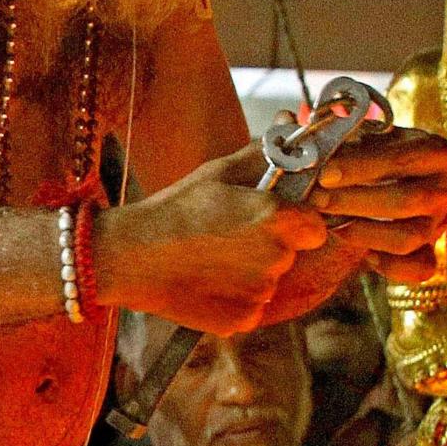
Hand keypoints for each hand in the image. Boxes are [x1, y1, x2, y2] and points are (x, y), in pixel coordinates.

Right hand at [102, 145, 327, 334]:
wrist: (131, 257)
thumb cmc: (175, 209)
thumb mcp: (219, 173)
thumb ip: (263, 154)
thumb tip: (291, 125)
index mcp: (278, 218)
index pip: (315, 225)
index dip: (297, 221)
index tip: (271, 218)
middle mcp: (277, 258)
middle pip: (291, 253)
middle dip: (270, 245)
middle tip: (230, 235)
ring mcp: (261, 294)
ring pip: (270, 280)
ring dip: (251, 272)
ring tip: (211, 258)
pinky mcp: (244, 320)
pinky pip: (251, 306)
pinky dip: (235, 297)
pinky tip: (205, 281)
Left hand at [301, 130, 446, 293]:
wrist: (369, 194)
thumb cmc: (358, 159)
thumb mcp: (347, 139)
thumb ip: (319, 132)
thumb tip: (285, 120)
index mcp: (434, 151)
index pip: (403, 158)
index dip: (362, 166)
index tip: (324, 172)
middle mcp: (444, 188)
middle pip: (408, 199)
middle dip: (356, 201)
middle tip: (316, 200)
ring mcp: (439, 224)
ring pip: (409, 237)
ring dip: (364, 233)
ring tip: (329, 225)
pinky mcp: (430, 254)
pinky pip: (418, 268)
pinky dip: (390, 266)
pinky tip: (362, 255)